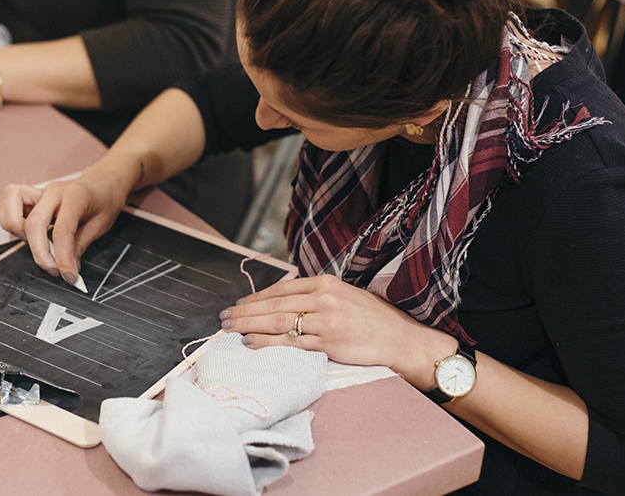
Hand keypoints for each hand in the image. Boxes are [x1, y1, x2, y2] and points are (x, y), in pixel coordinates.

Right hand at [0, 167, 135, 287]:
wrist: (102, 182)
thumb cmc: (103, 201)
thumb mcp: (100, 225)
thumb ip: (79, 246)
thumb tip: (68, 270)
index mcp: (75, 196)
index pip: (61, 232)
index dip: (62, 259)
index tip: (69, 277)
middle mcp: (53, 191)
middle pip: (33, 225)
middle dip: (40, 254)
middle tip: (54, 270)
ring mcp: (39, 192)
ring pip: (11, 212)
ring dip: (19, 235)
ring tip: (38, 245)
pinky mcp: (30, 196)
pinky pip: (8, 206)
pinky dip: (12, 223)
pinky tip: (30, 234)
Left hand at [219, 274, 452, 389]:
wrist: (400, 339)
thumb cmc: (373, 319)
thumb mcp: (344, 295)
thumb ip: (316, 295)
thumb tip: (282, 301)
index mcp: (326, 283)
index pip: (282, 288)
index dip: (257, 297)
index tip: (239, 304)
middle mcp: (323, 298)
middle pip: (274, 304)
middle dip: (245, 311)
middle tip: (223, 317)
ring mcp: (325, 320)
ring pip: (277, 322)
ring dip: (249, 325)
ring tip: (229, 329)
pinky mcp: (328, 342)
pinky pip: (290, 342)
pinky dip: (267, 342)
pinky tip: (251, 342)